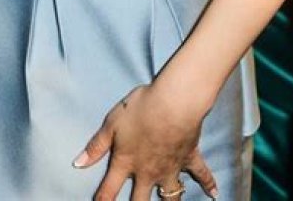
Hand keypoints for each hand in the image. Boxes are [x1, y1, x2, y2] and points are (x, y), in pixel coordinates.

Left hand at [74, 83, 216, 200]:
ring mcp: (170, 167)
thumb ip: (95, 145)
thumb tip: (77, 163)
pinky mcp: (189, 157)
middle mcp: (148, 171)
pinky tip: (215, 195)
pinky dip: (209, 184)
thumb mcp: (112, 123)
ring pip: (170, 195)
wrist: (174, 102)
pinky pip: (202, 174)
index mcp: (126, 162)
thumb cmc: (141, 108)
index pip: (108, 191)